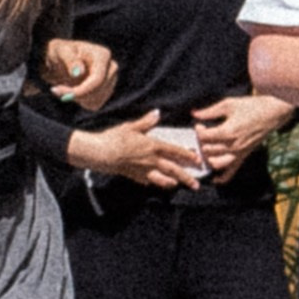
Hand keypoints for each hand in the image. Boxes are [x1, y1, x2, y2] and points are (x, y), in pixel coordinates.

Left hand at [42, 38, 117, 108]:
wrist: (61, 59)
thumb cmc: (60, 52)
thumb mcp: (60, 51)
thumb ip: (69, 60)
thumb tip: (79, 72)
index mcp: (103, 55)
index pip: (97, 80)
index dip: (80, 90)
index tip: (58, 91)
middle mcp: (111, 67)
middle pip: (97, 92)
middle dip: (76, 94)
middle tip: (56, 90)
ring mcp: (111, 80)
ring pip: (95, 100)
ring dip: (77, 97)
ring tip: (65, 85)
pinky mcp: (107, 91)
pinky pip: (94, 105)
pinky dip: (80, 101)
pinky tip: (73, 89)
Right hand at [72, 109, 202, 190]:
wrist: (100, 154)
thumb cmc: (114, 138)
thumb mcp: (131, 127)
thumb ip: (146, 122)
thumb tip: (156, 113)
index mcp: (153, 146)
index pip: (175, 151)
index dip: (188, 155)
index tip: (198, 159)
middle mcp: (151, 160)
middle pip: (173, 170)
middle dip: (186, 177)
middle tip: (196, 184)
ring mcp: (144, 170)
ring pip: (163, 180)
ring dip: (173, 183)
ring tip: (179, 185)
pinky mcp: (135, 177)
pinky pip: (148, 181)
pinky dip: (155, 183)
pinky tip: (158, 183)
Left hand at [191, 91, 291, 180]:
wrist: (272, 113)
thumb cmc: (251, 106)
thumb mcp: (229, 104)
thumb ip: (210, 111)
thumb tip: (194, 113)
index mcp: (228, 131)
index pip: (204, 137)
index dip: (198, 131)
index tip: (200, 125)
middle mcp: (233, 145)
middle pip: (207, 150)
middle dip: (201, 143)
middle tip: (202, 135)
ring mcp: (239, 153)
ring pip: (215, 163)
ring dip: (207, 158)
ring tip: (206, 150)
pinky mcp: (244, 156)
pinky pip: (231, 172)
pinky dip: (222, 178)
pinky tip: (214, 178)